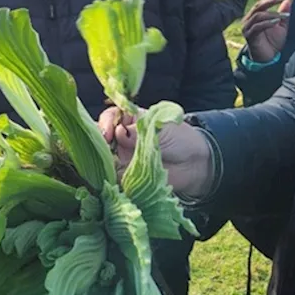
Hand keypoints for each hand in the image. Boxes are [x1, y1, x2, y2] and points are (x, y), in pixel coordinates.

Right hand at [98, 107, 213, 202]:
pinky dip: (108, 177)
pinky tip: (108, 177)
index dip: (105, 122)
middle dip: (98, 141)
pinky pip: (112, 176)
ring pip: (103, 157)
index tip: (108, 133)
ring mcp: (124, 157)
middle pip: (101, 137)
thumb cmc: (181, 140)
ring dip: (101, 160)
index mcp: (131, 120)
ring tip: (104, 164)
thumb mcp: (161, 129)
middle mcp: (123, 138)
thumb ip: (139, 131)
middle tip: (103, 148)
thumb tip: (120, 132)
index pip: (110, 117)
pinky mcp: (127, 176)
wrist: (196, 165)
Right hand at [241, 0, 290, 61]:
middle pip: (258, 6)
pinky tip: (277, 22)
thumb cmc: (273, 42)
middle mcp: (248, 20)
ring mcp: (247, 28)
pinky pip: (257, 27)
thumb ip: (283, 13)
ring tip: (284, 16)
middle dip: (271, 1)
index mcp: (254, 16)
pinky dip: (268, 23)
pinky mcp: (249, 36)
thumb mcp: (281, 25)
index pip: (262, 3)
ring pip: (258, 15)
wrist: (267, 59)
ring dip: (272, 14)